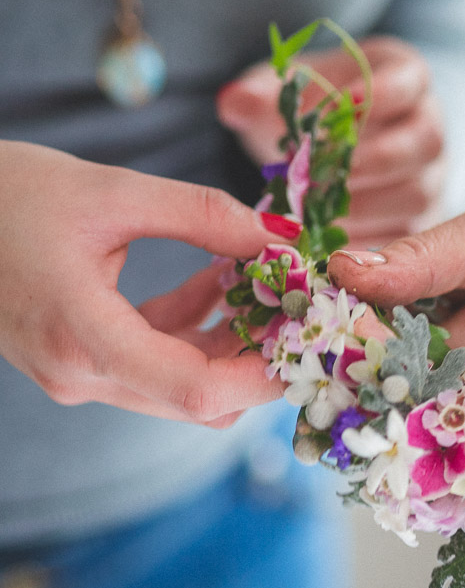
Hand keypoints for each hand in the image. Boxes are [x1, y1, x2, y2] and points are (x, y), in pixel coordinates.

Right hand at [0, 141, 288, 424]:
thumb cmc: (6, 194)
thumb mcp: (111, 192)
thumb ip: (201, 214)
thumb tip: (279, 236)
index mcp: (84, 341)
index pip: (197, 390)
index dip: (265, 375)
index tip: (311, 338)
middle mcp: (81, 375)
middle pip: (198, 396)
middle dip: (259, 357)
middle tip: (301, 305)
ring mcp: (78, 373)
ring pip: (182, 384)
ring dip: (230, 340)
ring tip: (260, 276)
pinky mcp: (79, 358)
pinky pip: (156, 360)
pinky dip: (194, 328)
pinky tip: (217, 276)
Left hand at [218, 36, 444, 246]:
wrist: (330, 146)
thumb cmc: (312, 108)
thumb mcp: (285, 91)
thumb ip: (262, 93)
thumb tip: (233, 103)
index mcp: (405, 77)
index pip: (409, 80)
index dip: (381, 94)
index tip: (342, 103)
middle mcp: (428, 127)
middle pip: (425, 142)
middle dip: (374, 160)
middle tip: (323, 174)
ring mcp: (431, 177)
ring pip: (418, 194)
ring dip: (367, 207)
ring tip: (318, 215)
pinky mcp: (420, 221)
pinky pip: (405, 237)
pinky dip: (369, 245)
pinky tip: (328, 247)